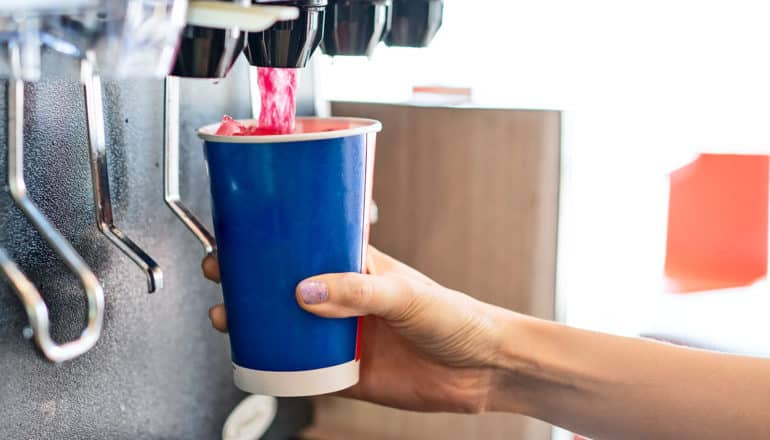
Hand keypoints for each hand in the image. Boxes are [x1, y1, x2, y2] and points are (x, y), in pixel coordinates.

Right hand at [202, 247, 509, 412]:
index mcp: (357, 266)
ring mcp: (341, 334)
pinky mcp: (344, 371)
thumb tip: (306, 291)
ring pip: (285, 324)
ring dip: (253, 321)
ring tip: (226, 317)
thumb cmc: (456, 317)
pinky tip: (256, 359)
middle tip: (220, 273)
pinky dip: (275, 364)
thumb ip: (359, 291)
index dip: (271, 238)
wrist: (481, 369)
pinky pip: (300, 368)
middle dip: (248, 278)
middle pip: (284, 284)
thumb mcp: (407, 295)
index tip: (239, 234)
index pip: (306, 243)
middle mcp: (343, 297)